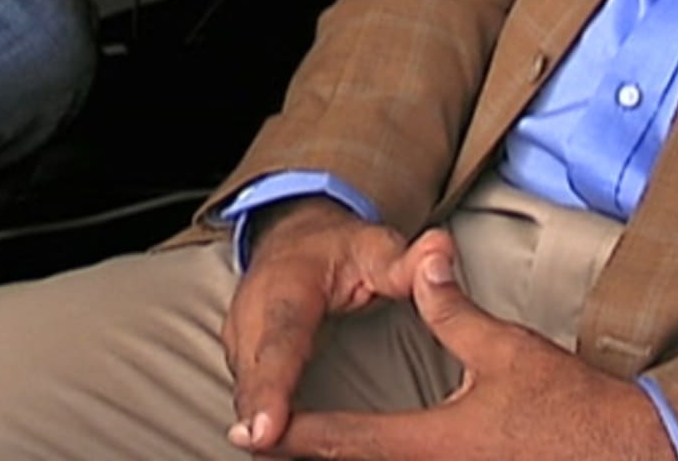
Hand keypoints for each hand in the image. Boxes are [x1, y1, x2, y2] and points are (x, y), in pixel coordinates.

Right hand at [223, 200, 411, 452]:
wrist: (295, 239)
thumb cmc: (338, 250)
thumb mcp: (376, 248)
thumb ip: (405, 262)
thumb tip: (438, 251)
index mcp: (288, 282)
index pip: (281, 338)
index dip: (273, 385)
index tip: (269, 427)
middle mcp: (254, 309)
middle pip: (254, 370)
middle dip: (256, 413)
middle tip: (266, 451)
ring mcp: (241, 333)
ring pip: (244, 385)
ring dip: (254, 418)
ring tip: (270, 455)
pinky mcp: (239, 353)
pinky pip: (246, 389)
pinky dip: (256, 415)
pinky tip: (270, 446)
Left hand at [271, 230, 674, 460]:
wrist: (629, 453)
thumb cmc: (570, 407)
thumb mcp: (505, 349)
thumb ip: (450, 311)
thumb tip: (423, 261)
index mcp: (428, 445)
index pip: (343, 442)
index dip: (295, 435)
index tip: (255, 430)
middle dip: (311, 456)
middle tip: (267, 442)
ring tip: (312, 449)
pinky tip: (381, 454)